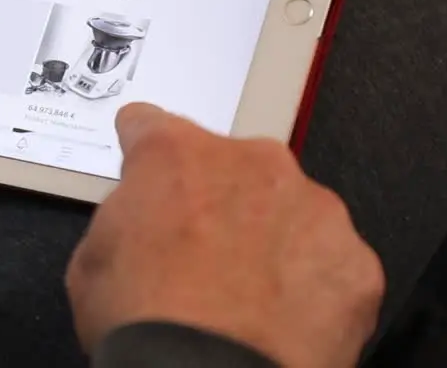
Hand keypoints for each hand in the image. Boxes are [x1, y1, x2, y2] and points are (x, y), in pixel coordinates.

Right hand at [66, 104, 382, 367]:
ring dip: (270, 238)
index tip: (146, 165)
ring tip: (247, 295)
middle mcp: (251, 163)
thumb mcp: (90, 260)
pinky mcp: (356, 261)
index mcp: (176, 153)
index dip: (144, 148)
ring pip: (289, 208)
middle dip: (218, 198)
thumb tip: (141, 223)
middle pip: (232, 165)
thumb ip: (125, 217)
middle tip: (200, 253)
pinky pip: (330, 261)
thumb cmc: (145, 321)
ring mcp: (313, 208)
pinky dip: (312, 284)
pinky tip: (283, 318)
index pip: (152, 124)